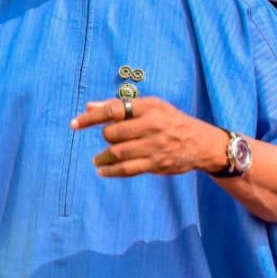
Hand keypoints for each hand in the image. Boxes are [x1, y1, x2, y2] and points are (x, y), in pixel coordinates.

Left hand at [71, 97, 226, 176]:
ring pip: (117, 152)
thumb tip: (88, 106)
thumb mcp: (150, 106)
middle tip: (108, 139)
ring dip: (103, 158)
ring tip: (97, 160)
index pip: (113, 110)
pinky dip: (111, 171)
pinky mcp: (156, 163)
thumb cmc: (170, 121)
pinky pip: (128, 169)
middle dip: (105, 137)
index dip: (90, 118)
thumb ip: (119, 106)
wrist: (202, 143)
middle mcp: (152, 125)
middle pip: (113, 133)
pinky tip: (103, 171)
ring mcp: (154, 146)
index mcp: (149, 107)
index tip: (74, 124)